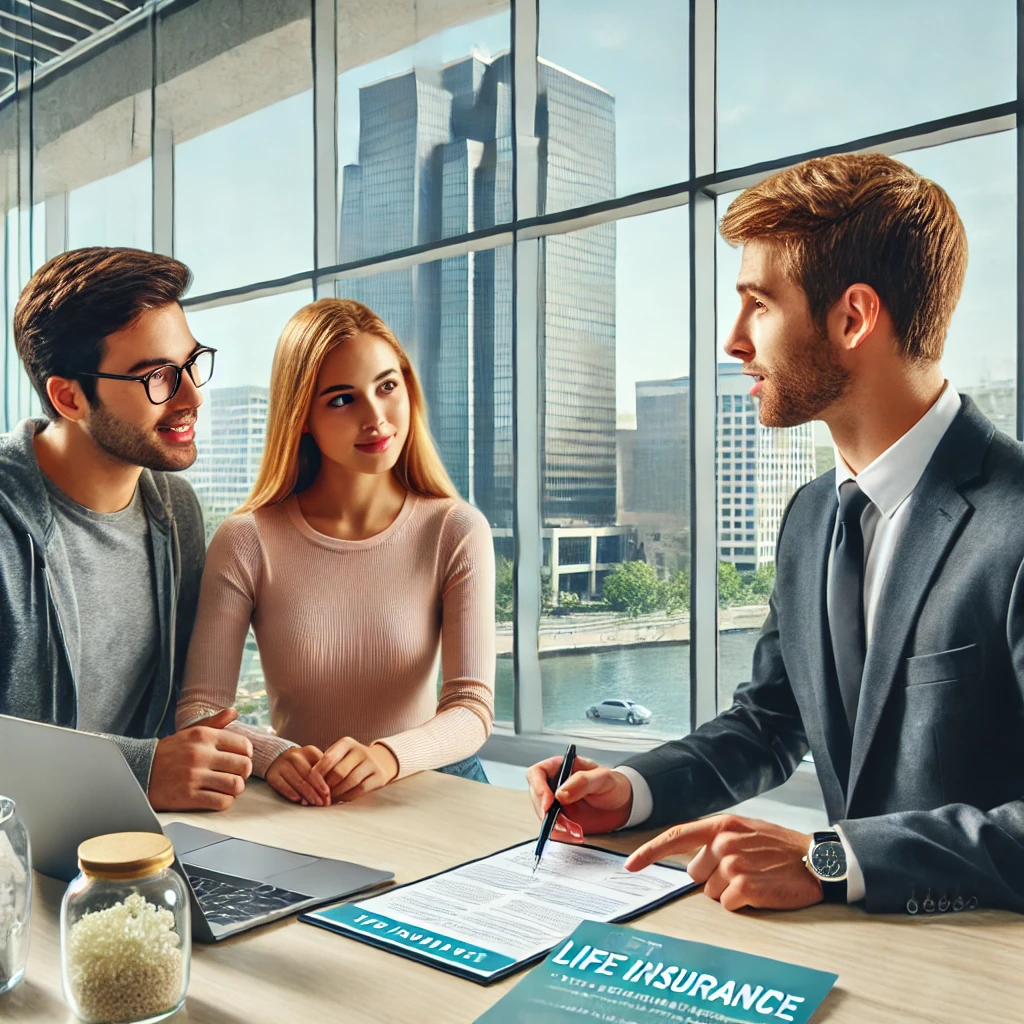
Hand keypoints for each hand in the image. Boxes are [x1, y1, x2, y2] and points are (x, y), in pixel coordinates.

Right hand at [148, 708, 253, 811]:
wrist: (141, 771)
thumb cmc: (172, 752)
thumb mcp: (192, 733)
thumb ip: (216, 723)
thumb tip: (234, 711)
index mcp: (204, 736)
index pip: (244, 746)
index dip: (247, 755)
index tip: (241, 760)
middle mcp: (200, 754)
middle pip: (243, 766)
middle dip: (244, 773)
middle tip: (237, 775)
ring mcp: (194, 776)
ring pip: (235, 785)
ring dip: (236, 789)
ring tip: (229, 787)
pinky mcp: (188, 796)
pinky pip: (221, 802)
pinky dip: (225, 801)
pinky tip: (218, 797)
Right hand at [266, 746, 331, 805]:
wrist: (277, 758)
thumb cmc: (302, 764)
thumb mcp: (313, 761)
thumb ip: (323, 772)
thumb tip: (334, 790)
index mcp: (309, 751)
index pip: (319, 768)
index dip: (325, 783)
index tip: (329, 795)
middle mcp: (295, 756)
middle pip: (309, 775)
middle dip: (318, 791)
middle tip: (324, 803)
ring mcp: (282, 765)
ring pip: (298, 782)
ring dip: (308, 795)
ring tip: (315, 804)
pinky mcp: (272, 775)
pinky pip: (283, 786)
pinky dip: (292, 794)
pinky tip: (300, 801)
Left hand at [310, 738, 398, 802]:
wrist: (380, 761)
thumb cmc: (350, 761)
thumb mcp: (339, 756)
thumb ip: (325, 766)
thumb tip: (307, 784)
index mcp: (346, 743)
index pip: (328, 758)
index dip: (317, 774)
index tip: (309, 785)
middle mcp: (360, 750)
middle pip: (338, 772)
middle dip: (327, 787)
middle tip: (319, 796)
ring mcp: (371, 763)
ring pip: (350, 782)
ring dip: (336, 793)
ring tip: (329, 799)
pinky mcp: (379, 775)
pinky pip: (360, 789)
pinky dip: (347, 797)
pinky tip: (341, 799)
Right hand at [526, 755, 633, 839]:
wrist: (621, 804)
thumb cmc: (612, 785)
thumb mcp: (602, 778)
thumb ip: (581, 782)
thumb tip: (560, 794)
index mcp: (560, 766)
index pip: (537, 773)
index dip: (538, 788)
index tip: (547, 804)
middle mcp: (554, 784)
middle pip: (537, 797)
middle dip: (548, 813)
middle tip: (563, 823)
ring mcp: (556, 802)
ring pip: (543, 815)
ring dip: (556, 826)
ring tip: (576, 830)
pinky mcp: (560, 818)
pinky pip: (553, 828)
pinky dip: (562, 834)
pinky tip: (576, 835)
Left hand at [624, 814, 822, 911]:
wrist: (817, 860)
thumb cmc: (781, 847)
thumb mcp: (746, 830)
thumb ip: (716, 840)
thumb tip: (692, 863)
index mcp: (721, 825)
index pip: (676, 836)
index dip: (650, 852)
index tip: (631, 865)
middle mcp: (724, 841)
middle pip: (696, 874)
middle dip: (713, 878)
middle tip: (743, 871)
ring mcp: (734, 864)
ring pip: (713, 893)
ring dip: (731, 892)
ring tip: (756, 879)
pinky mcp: (746, 887)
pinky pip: (729, 904)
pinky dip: (743, 903)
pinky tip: (761, 891)